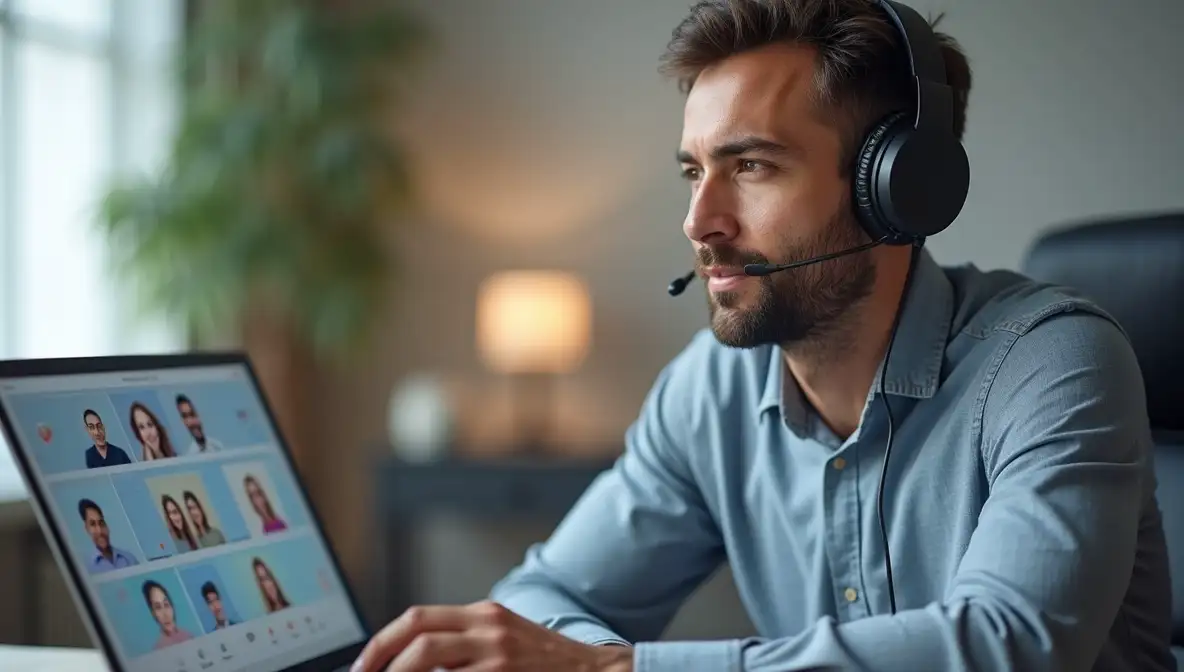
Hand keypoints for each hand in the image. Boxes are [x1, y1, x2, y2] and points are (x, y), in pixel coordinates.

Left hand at [351, 600, 632, 671]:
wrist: (593, 671)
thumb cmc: (542, 660)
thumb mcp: (501, 635)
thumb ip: (462, 640)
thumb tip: (409, 656)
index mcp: (483, 613)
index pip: (417, 619)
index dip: (382, 642)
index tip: (363, 665)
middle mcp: (489, 628)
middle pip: (419, 637)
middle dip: (382, 660)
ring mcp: (498, 655)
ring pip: (431, 658)